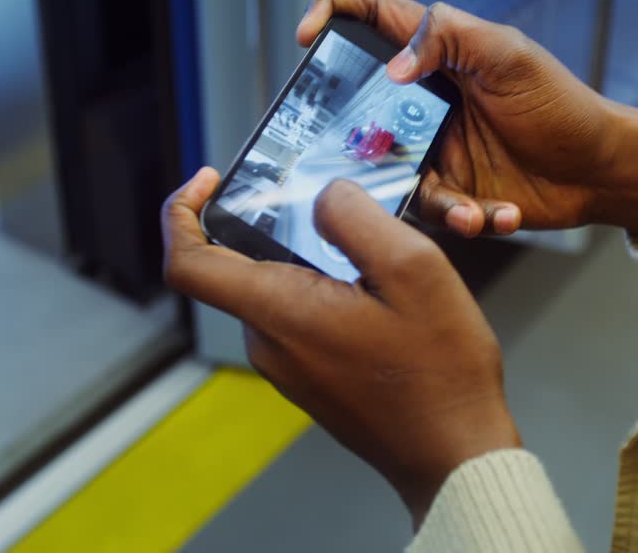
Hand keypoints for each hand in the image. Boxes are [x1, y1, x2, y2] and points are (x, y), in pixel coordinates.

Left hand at [162, 167, 521, 526]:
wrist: (455, 454)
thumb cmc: (439, 373)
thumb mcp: (414, 269)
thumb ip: (356, 218)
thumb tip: (323, 195)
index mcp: (280, 312)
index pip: (188, 262)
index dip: (181, 212)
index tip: (208, 182)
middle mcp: (271, 344)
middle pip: (243, 266)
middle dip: (282, 228)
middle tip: (343, 212)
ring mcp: (289, 367)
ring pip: (281, 290)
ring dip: (316, 263)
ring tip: (379, 263)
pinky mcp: (311, 379)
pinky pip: (303, 319)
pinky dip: (330, 294)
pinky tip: (383, 300)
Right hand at [298, 0, 637, 236]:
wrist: (601, 170)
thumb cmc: (562, 103)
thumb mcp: (509, 55)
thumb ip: (449, 38)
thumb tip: (392, 67)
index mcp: (437, 55)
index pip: (372, 17)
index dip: (332, 14)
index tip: (306, 37)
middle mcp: (424, 102)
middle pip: (361, 106)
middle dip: (354, 135)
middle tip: (363, 155)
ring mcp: (434, 149)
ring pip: (390, 174)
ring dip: (430, 197)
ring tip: (469, 208)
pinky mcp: (451, 193)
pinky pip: (435, 211)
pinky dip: (466, 217)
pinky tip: (498, 214)